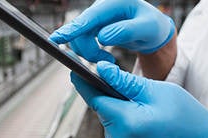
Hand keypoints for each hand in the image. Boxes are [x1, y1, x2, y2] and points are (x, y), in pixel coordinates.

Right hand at [50, 0, 174, 62]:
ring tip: (109, 58)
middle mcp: (101, 6)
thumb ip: (126, 31)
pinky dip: (91, 52)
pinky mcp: (93, 25)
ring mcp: (95, 16)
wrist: (152, 29)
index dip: (72, 29)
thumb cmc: (152, 26)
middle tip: (107, 60)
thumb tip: (103, 37)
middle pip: (81, 31)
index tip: (55, 39)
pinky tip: (105, 56)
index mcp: (114, 2)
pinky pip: (83, 41)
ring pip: (79, 38)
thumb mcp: (147, 29)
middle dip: (89, 51)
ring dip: (90, 53)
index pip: (89, 18)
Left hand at [71, 61, 207, 137]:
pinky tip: (144, 126)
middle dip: (113, 99)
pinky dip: (125, 128)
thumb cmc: (189, 121)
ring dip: (120, 115)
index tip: (74, 72)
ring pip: (110, 125)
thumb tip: (102, 70)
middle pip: (103, 112)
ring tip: (146, 113)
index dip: (85, 84)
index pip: (96, 99)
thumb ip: (127, 82)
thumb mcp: (160, 92)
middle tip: (133, 93)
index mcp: (129, 124)